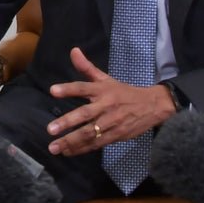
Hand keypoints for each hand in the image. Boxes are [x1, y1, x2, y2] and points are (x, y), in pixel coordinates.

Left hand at [45, 47, 175, 156]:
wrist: (153, 106)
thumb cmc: (124, 92)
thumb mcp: (106, 79)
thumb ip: (87, 67)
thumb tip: (73, 50)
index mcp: (103, 90)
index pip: (83, 87)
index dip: (68, 89)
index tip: (52, 90)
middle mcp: (106, 106)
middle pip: (85, 114)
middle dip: (67, 122)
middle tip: (50, 129)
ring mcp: (111, 122)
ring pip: (89, 133)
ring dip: (71, 141)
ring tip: (54, 147)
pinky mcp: (116, 135)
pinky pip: (96, 143)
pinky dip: (81, 149)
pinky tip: (68, 152)